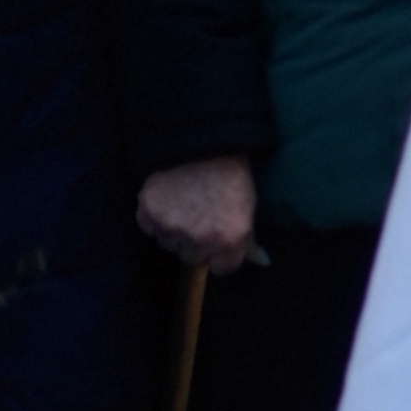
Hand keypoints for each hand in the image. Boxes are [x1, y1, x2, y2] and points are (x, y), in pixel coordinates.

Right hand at [137, 155, 257, 275]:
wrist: (203, 142)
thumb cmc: (230, 174)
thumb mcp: (247, 208)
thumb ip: (250, 241)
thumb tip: (263, 262)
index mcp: (229, 240)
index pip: (221, 268)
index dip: (218, 252)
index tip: (216, 235)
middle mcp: (200, 239)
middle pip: (191, 257)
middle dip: (194, 241)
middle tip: (198, 214)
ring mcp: (172, 227)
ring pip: (168, 243)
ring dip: (173, 229)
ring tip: (182, 203)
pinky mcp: (149, 212)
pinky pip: (148, 227)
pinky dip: (153, 216)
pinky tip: (166, 198)